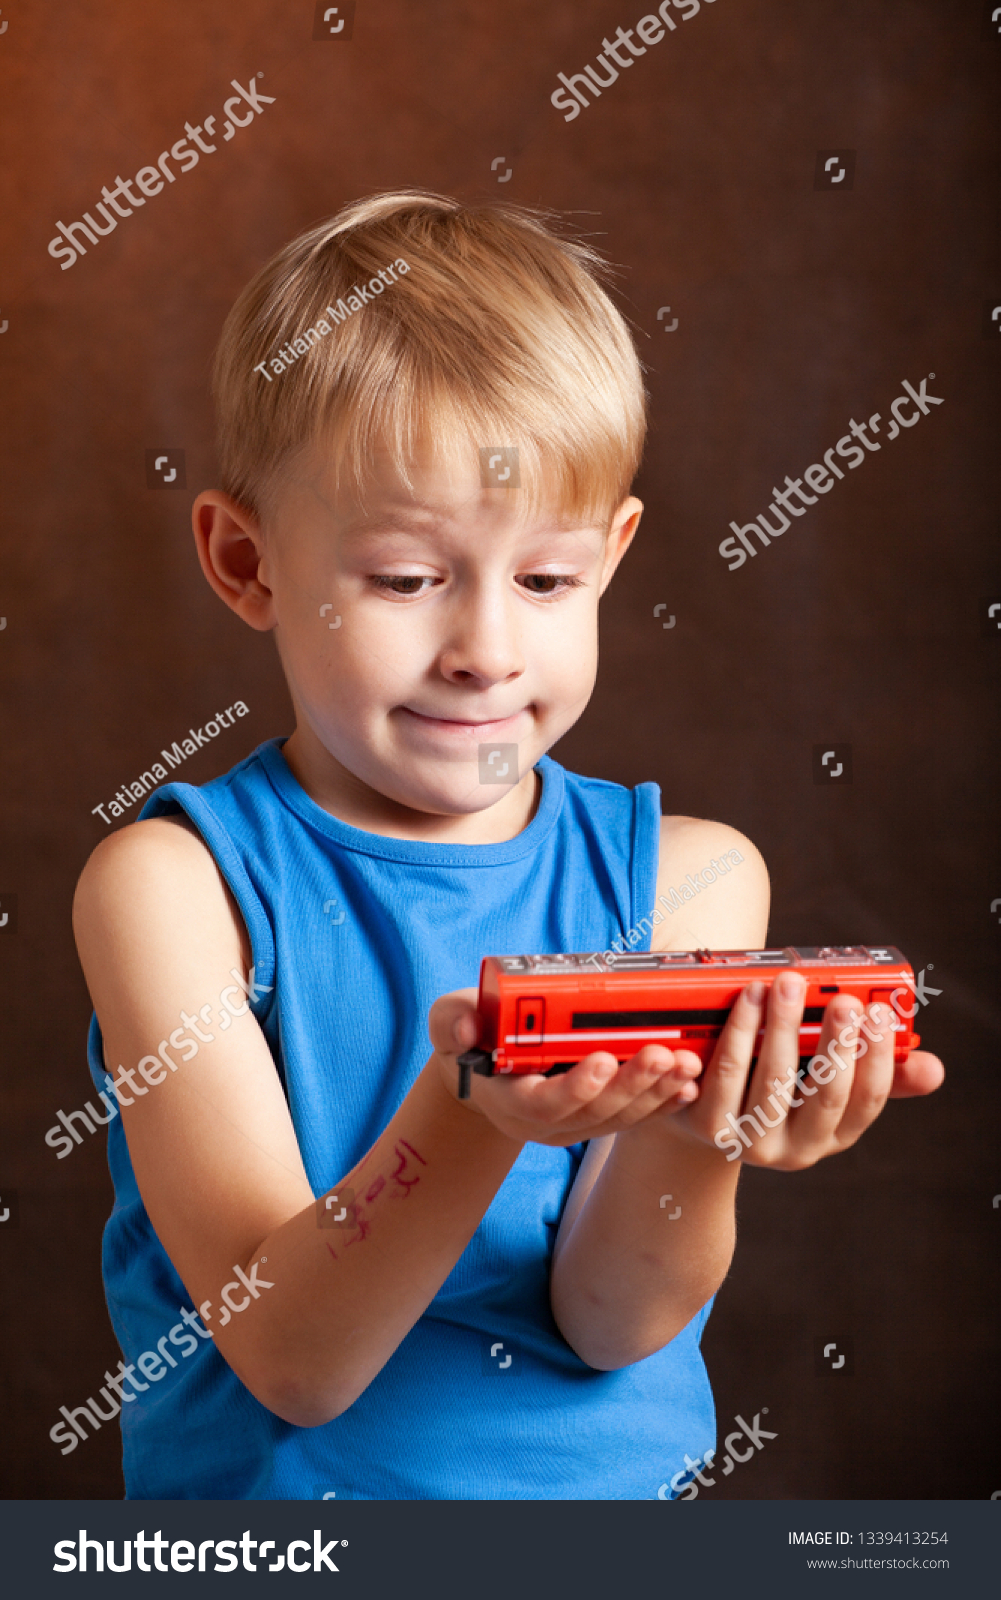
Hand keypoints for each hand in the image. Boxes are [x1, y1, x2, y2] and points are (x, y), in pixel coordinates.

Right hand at [430, 989, 702, 1147]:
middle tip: (662, 1053)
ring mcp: (575, 1123)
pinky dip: (663, 1100)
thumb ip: (451, 1022)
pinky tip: (689, 1084)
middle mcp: (546, 1122)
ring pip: (621, 1116)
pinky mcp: (597, 1117)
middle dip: (632, 1084)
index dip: (577, 1086)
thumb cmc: (471, 1037)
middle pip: (595, 1112)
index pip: (545, 1104)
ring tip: (686, 1063)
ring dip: (657, 1091)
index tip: (604, 1059)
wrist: (484, 1066)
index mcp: (510, 1099)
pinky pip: (634, 1115)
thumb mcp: (448, 1022)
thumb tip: (463, 1028)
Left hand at [656, 975, 944, 1169]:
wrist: (700, 1114)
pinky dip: (739, 1031)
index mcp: (833, 1135)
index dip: (877, 1059)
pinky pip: (726, 1074)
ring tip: (787, 983)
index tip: (880, 1013)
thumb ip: (875, 1071)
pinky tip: (748, 998)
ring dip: (783, 1027)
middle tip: (843, 1000)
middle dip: (837, 1044)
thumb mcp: (822, 1081)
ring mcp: (751, 1142)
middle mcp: (797, 1149)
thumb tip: (933, 1069)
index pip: (866, 1102)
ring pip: (772, 1081)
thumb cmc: (773, 1083)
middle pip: (824, 1095)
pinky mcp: (709, 1126)